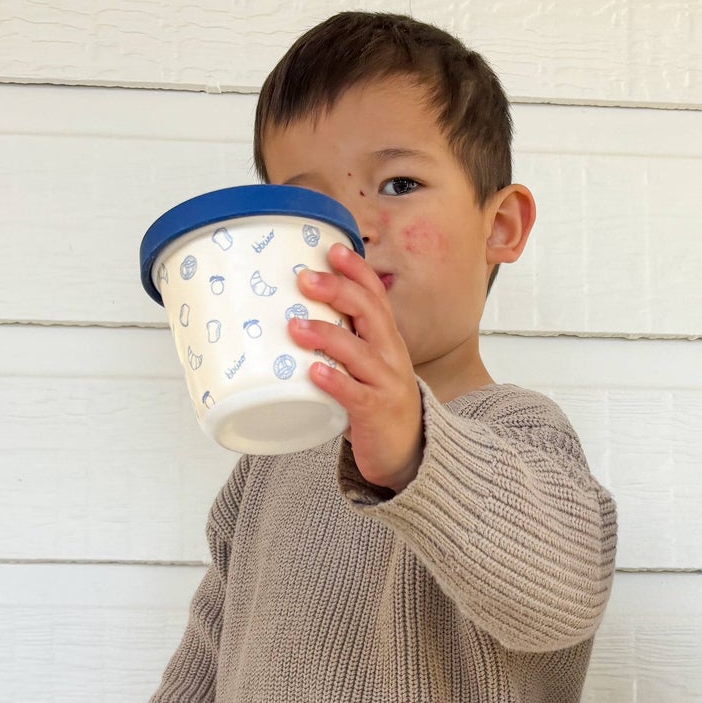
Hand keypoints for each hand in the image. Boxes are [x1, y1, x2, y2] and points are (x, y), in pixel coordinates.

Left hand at [287, 246, 423, 491]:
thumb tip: (292, 315)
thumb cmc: (378, 404)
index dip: (357, 270)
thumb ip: (344, 341)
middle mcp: (391, 356)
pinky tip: (315, 373)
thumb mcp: (367, 365)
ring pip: (359, 352)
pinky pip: (355, 394)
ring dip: (326, 335)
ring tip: (295, 327)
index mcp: (387, 340)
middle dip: (338, 291)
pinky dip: (335, 381)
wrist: (408, 453)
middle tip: (304, 279)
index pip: (376, 295)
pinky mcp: (376, 413)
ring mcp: (386, 384)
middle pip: (370, 313)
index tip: (332, 249)